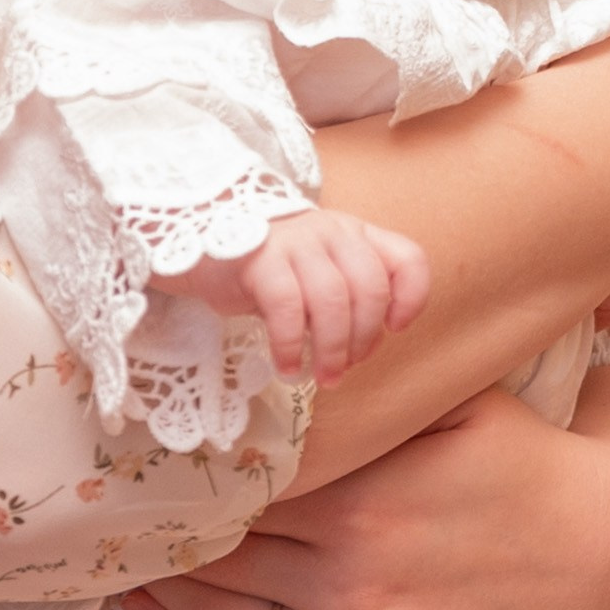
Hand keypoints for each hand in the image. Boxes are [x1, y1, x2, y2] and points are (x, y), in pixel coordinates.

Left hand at [124, 368, 609, 609]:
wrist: (596, 541)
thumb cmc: (512, 455)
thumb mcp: (444, 399)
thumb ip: (363, 384)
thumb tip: (268, 351)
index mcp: (364, 501)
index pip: (237, 490)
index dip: (180, 475)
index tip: (131, 457)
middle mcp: (357, 581)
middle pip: (219, 554)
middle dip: (164, 529)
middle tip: (102, 505)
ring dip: (161, 589)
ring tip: (113, 557)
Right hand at [155, 207, 429, 384]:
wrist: (197, 236)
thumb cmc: (266, 265)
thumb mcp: (315, 270)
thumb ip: (345, 295)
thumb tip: (362, 348)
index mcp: (355, 234)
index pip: (407, 259)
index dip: (411, 298)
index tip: (394, 329)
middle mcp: (332, 232)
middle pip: (370, 290)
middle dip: (363, 341)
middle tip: (343, 370)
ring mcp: (296, 241)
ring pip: (333, 301)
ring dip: (332, 350)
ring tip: (321, 377)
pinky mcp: (259, 258)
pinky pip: (288, 307)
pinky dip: (291, 345)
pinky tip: (287, 366)